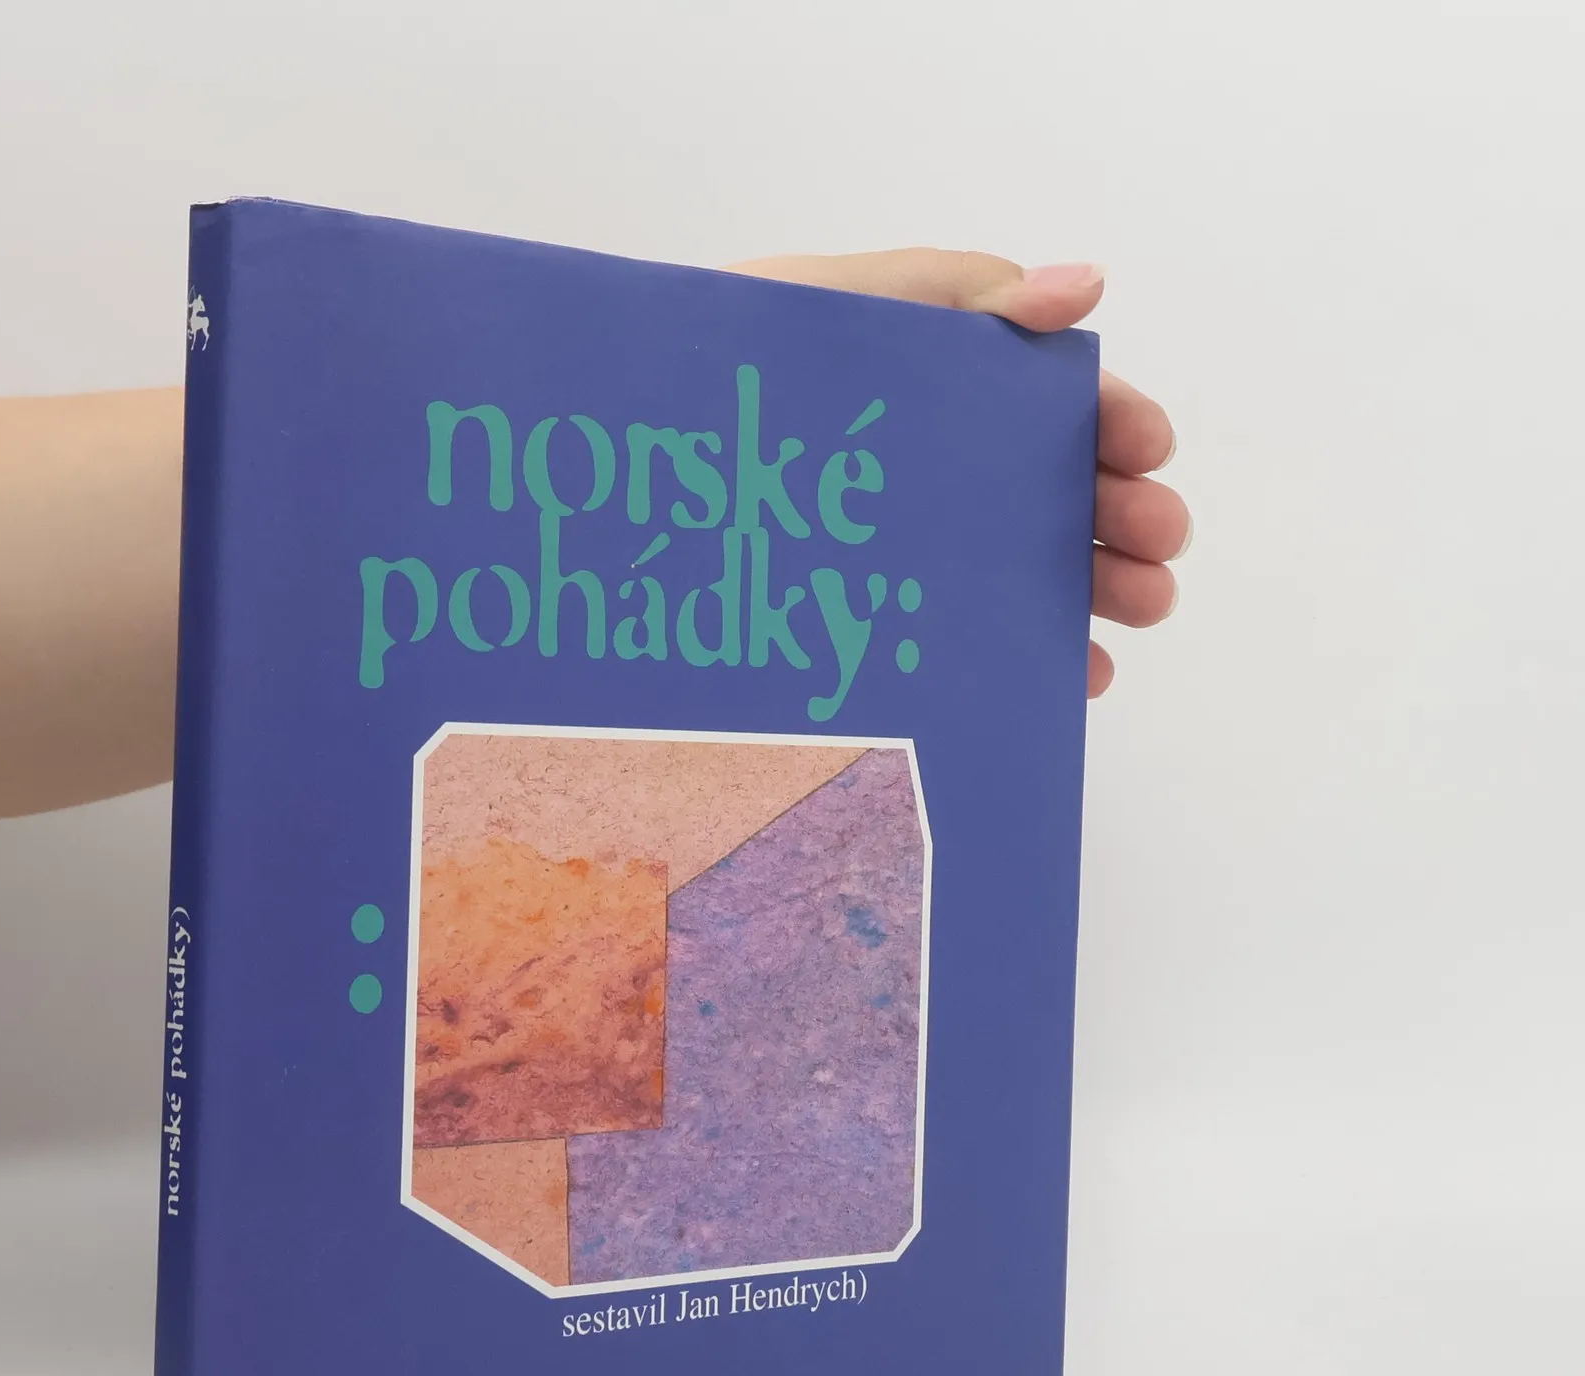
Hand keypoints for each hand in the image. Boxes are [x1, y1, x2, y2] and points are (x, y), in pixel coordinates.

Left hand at [731, 250, 1185, 697]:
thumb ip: (959, 297)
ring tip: (1142, 609)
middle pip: (1059, 490)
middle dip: (1126, 517)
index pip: (1054, 400)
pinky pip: (972, 638)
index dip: (1113, 421)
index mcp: (946, 380)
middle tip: (1160, 549)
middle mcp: (944, 465)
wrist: (633, 448)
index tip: (1151, 451)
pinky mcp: (881, 611)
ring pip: (1031, 565)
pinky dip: (1035, 653)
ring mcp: (916, 542)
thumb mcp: (842, 307)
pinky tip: (1076, 672)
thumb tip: (1087, 285)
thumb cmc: (736, 361)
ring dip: (1099, 587)